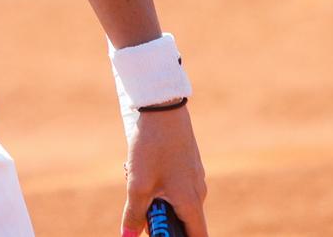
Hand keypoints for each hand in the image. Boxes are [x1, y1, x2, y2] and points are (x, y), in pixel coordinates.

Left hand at [120, 106, 208, 235]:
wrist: (163, 107)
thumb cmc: (152, 146)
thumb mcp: (138, 183)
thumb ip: (134, 214)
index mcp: (191, 202)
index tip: (163, 236)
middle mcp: (198, 193)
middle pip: (182, 221)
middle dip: (159, 219)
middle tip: (140, 208)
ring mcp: (194, 178)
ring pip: (174, 202)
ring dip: (153, 198)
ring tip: (136, 177)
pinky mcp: (187, 166)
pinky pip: (174, 186)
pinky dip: (156, 184)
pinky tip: (141, 165)